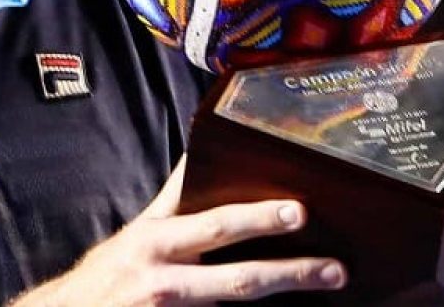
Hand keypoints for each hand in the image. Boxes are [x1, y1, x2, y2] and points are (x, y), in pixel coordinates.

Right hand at [12, 158, 346, 305]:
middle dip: (289, 273)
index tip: (299, 211)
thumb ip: (171, 199)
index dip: (257, 219)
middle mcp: (163, 280)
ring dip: (281, 302)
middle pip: (237, 280)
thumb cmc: (110, 272)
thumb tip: (198, 152)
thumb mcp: (136, 232)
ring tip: (323, 291)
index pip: (214, 225)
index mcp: (156, 243)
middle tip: (333, 269)